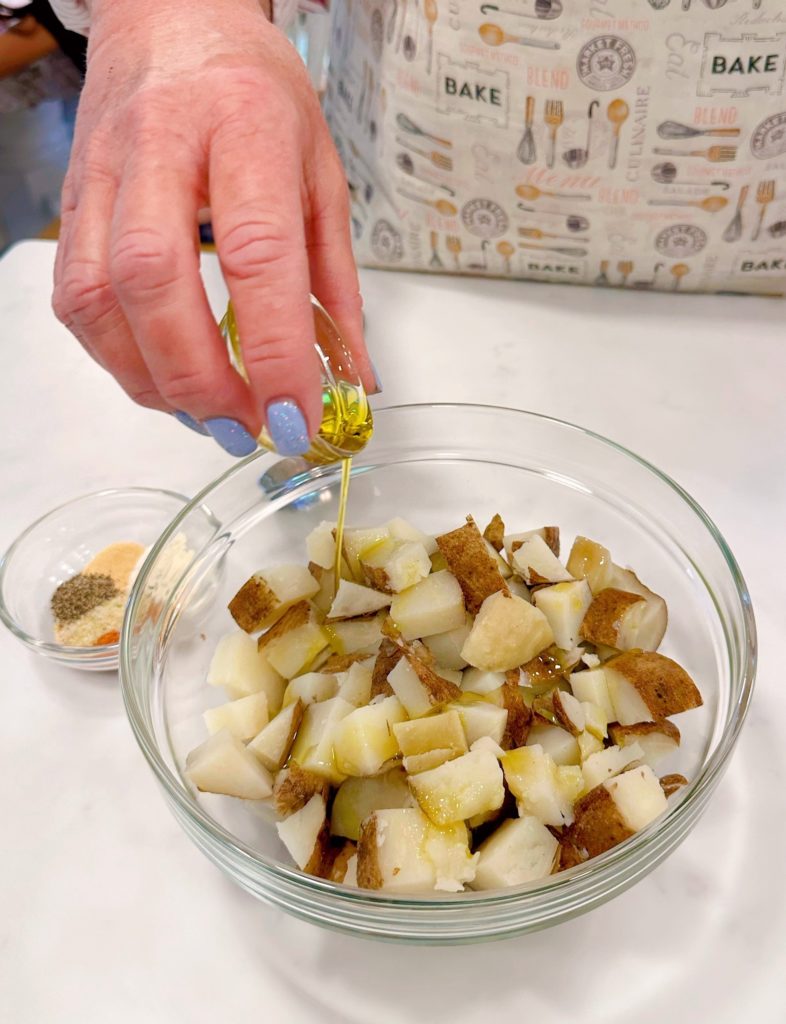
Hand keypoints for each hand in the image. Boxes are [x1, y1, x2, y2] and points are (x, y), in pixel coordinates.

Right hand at [53, 0, 371, 455]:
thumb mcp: (323, 177)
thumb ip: (337, 285)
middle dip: (201, 377)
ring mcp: (104, 173)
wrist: (174, 21)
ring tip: (209, 416)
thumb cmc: (255, 94)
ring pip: (99, 296)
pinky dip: (118, 358)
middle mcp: (163, 144)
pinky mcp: (73, 203)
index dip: (276, 349)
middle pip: (155, 278)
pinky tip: (164, 378)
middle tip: (246, 428)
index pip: (258, 252)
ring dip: (154, 379)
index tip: (296, 416)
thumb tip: (354, 379)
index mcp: (246, 128)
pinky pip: (75, 298)